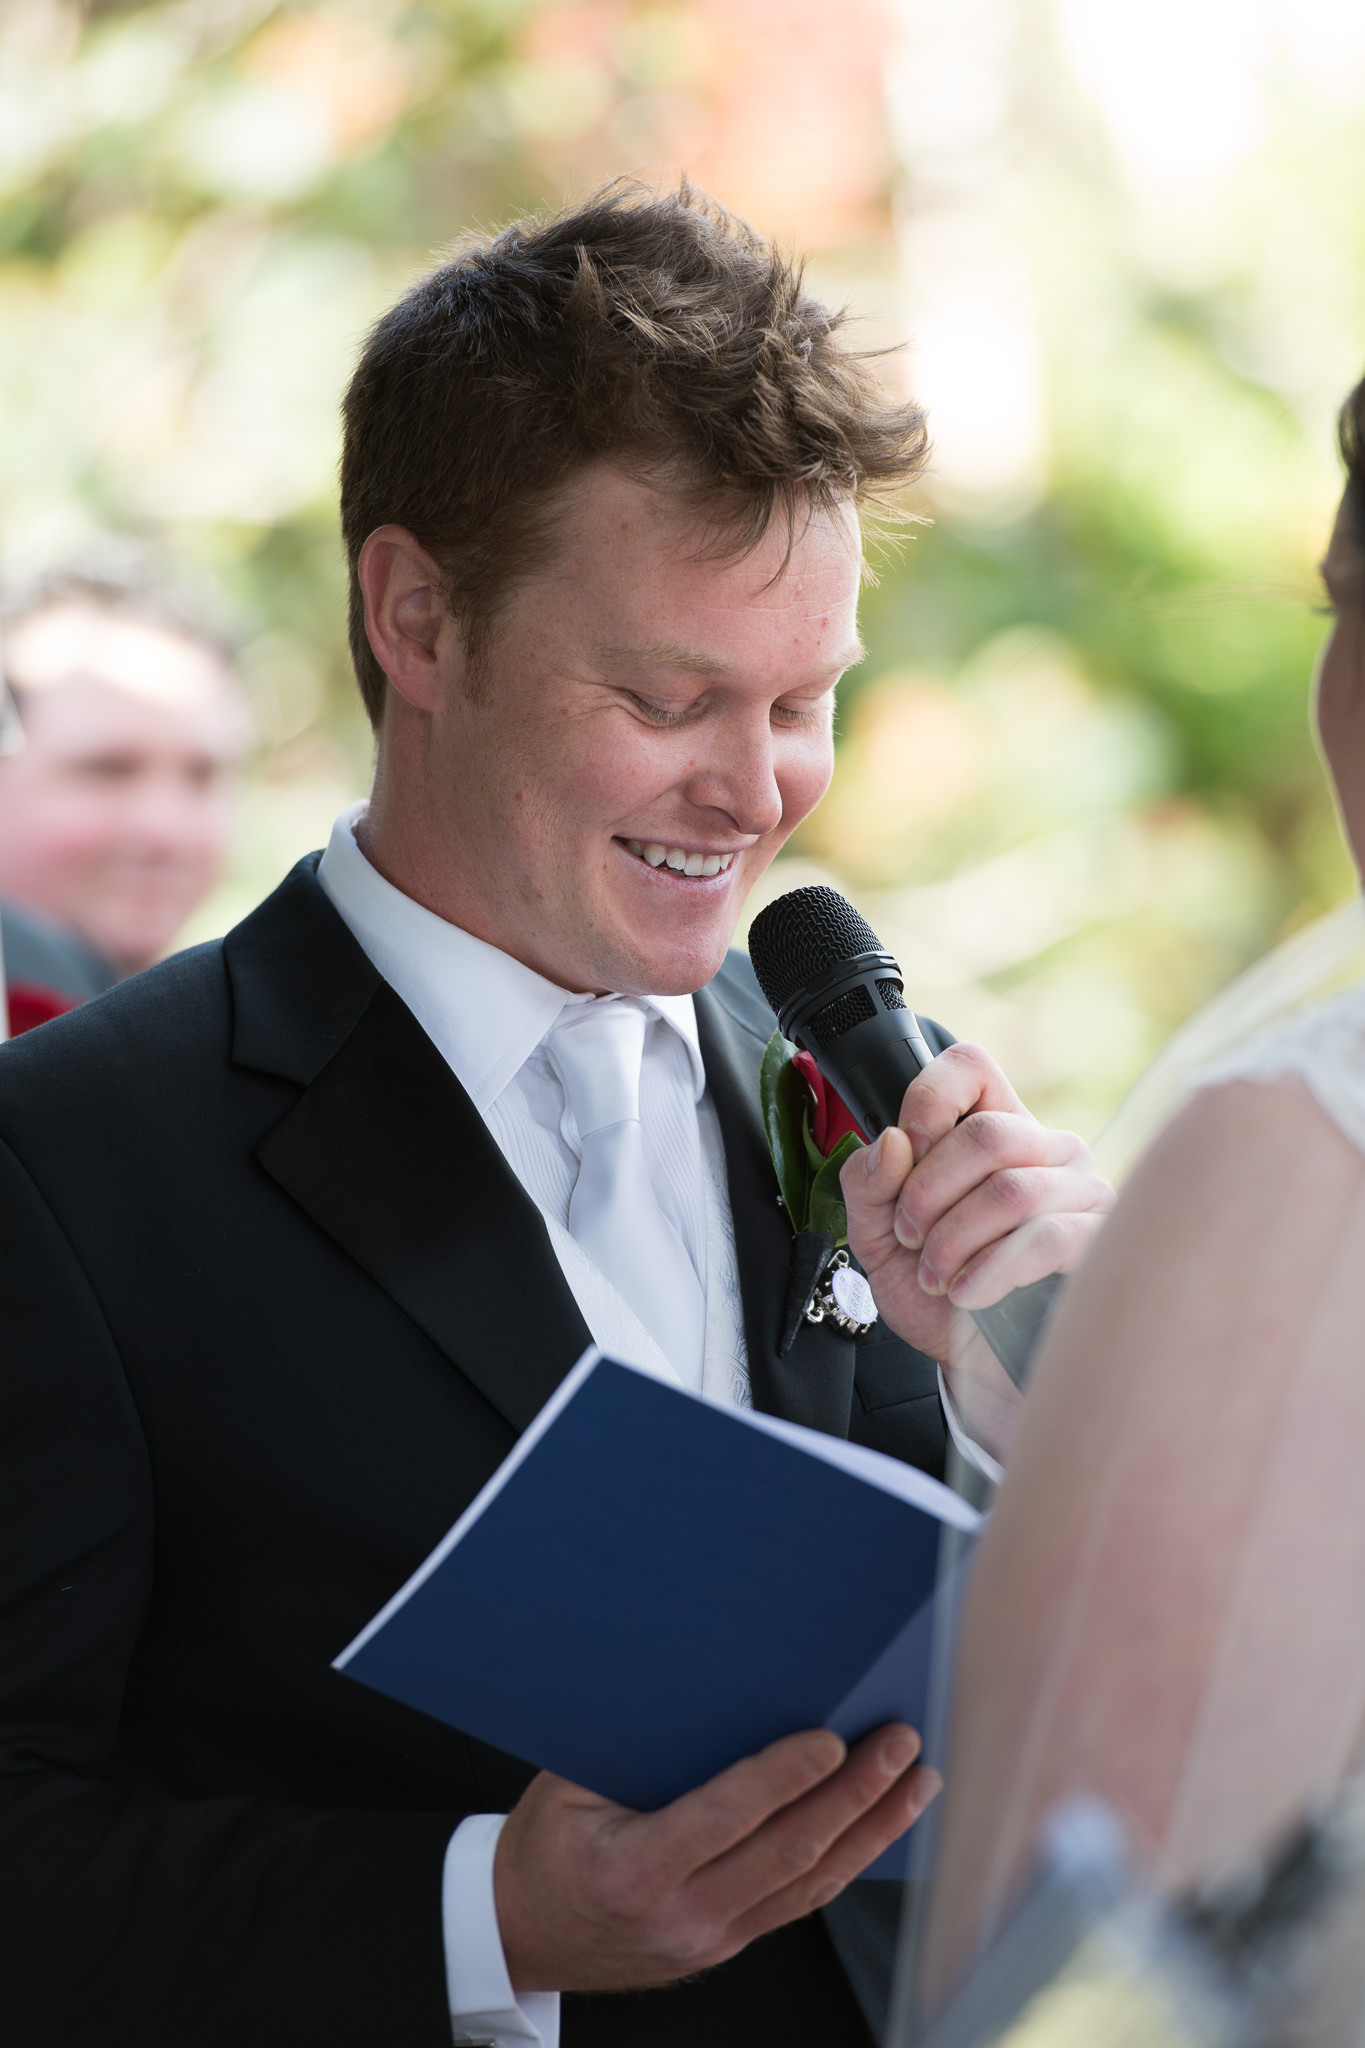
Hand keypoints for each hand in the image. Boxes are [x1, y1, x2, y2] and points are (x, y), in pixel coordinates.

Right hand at [494, 1722, 938, 1992]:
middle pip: (788, 1852)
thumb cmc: (544, 1845)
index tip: (832, 1739)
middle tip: (901, 1743)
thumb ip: (633, 1746)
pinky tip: (880, 1824)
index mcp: (632, 1869)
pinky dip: (848, 1859)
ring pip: (810, 1884)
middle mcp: (680, 1915)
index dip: (782, 1779)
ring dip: (872, 1829)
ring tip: (919, 1780)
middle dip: (855, 1794)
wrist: (521, 1934)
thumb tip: (704, 1680)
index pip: (725, 1819)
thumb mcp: (564, 1785)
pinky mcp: (729, 1943)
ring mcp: (710, 1938)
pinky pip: (801, 1902)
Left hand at [839, 1041, 1113, 1362]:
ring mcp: (1081, 1190)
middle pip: (987, 1134)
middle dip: (928, 1192)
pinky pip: (1046, 1238)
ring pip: (1011, 1189)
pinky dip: (992, 1270)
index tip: (904, 1153)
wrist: (975, 1366)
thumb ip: (868, 1185)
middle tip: (909, 1237)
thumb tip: (892, 1142)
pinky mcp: (1099, 1241)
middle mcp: (1044, 1148)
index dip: (928, 1100)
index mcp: (991, 1129)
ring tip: (937, 1278)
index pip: (970, 1066)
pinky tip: (969, 1294)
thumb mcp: (878, 1237)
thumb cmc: (936, 1291)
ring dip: (954, 1240)